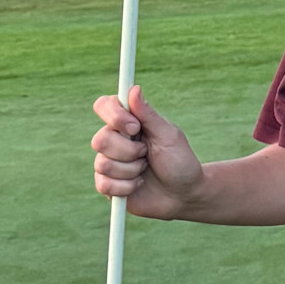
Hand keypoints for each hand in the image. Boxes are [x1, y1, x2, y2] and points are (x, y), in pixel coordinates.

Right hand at [91, 85, 203, 219]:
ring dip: (131, 170)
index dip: (114, 116)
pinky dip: (127, 187)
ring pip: (103, 164)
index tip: (135, 127)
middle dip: (129, 151)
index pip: (104, 106)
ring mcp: (109, 162)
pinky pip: (104, 184)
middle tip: (147, 154)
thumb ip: (148, 114)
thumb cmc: (179, 161)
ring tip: (145, 170)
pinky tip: (139, 185)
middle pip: (100, 139)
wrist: (184, 194)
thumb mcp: (168, 136)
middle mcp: (115, 140)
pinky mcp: (107, 185)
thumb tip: (133, 89)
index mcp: (129, 122)